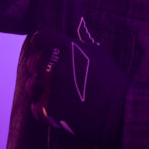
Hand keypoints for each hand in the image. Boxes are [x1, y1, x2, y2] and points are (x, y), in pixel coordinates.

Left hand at [25, 27, 128, 143]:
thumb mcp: (95, 51)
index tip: (49, 50)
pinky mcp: (48, 110)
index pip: (40, 38)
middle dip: (41, 67)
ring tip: (54, 92)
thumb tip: (61, 41)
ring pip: (31, 85)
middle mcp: (53, 66)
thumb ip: (74, 44)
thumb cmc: (109, 78)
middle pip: (32, 62)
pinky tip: (57, 107)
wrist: (118, 108)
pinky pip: (35, 106)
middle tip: (54, 74)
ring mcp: (49, 89)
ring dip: (40, 88)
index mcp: (64, 48)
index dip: (43, 44)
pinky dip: (44, 108)